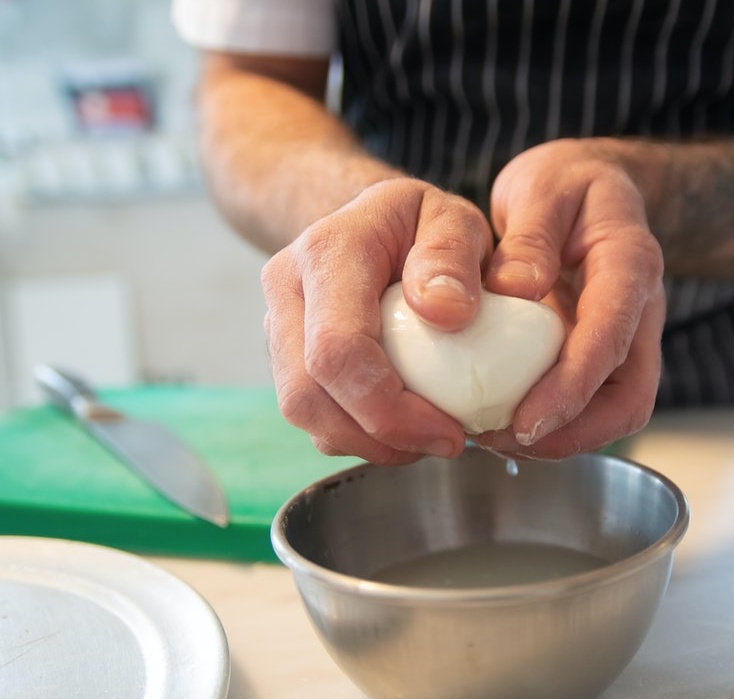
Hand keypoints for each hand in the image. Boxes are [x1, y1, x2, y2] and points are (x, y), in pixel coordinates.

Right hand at [261, 178, 492, 463]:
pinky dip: (357, 436)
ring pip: (304, 414)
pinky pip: (312, 415)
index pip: (337, 349)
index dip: (389, 409)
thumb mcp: (454, 219)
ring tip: (427, 435)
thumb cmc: (420, 223)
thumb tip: (444, 312)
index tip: (449, 431)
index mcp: (327, 252)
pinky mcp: (287, 356)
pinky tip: (403, 424)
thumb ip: (454, 255)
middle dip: (378, 438)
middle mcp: (287, 289)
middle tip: (445, 443)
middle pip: (307, 395)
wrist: (375, 220)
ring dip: (368, 443)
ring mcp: (279, 326)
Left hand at [476, 138, 665, 458]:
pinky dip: (550, 424)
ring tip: (494, 439)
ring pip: (612, 412)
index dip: (573, 386)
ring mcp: (624, 339)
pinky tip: (499, 422)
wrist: (593, 187)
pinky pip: (587, 405)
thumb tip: (516, 290)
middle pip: (628, 398)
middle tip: (505, 441)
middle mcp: (638, 312)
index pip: (612, 336)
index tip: (527, 420)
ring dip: (560, 438)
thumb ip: (531, 236)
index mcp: (631, 264)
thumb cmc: (568, 184)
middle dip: (573, 433)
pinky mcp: (601, 356)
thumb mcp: (544, 187)